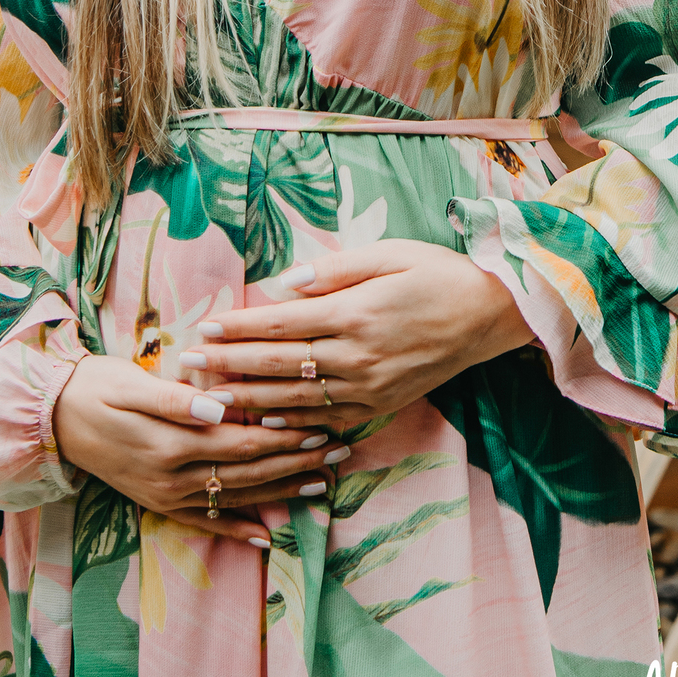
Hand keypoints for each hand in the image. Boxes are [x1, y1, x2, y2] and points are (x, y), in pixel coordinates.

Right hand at [51, 353, 350, 547]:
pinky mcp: (157, 503)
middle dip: (297, 463)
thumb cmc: (95, 386)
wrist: (51, 418)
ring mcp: (165, 495)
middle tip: (339, 453)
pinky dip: (236, 530)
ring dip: (281, 493)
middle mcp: (172, 476)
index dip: (285, 437)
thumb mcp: (130, 382)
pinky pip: (204, 523)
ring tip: (323, 485)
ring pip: (235, 498)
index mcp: (170, 442)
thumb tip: (220, 409)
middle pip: (248, 472)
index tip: (322, 426)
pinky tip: (267, 536)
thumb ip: (176, 399)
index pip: (242, 441)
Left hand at [176, 240, 533, 431]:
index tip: (202, 326)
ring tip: (209, 397)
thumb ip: (333, 270)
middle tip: (187, 365)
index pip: (279, 323)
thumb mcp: (388, 253)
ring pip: (295, 400)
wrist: (490, 316)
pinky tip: (263, 421)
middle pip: (277, 365)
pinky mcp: (381, 405)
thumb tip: (283, 285)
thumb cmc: (437, 273)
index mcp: (354, 313)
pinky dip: (291, 422)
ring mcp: (369, 388)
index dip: (236, 326)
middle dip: (227, 364)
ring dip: (247, 398)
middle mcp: (357, 357)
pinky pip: (326, 420)